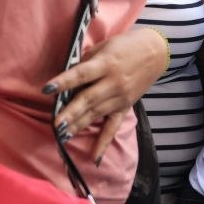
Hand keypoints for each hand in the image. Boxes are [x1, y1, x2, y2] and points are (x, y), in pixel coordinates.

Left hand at [45, 27, 165, 162]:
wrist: (156, 51)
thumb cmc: (126, 45)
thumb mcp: (104, 47)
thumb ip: (87, 63)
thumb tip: (68, 81)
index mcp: (106, 64)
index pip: (82, 74)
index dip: (64, 81)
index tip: (47, 89)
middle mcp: (113, 82)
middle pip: (89, 99)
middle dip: (71, 112)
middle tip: (55, 123)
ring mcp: (121, 97)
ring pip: (96, 113)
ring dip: (79, 125)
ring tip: (62, 135)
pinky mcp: (126, 106)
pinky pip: (113, 126)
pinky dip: (104, 142)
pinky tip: (94, 157)